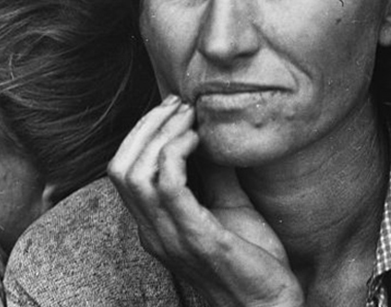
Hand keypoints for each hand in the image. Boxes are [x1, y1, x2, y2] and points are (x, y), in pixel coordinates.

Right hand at [108, 95, 302, 306]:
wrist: (269, 305)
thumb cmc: (252, 260)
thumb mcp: (229, 207)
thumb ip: (214, 174)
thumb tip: (212, 132)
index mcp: (155, 225)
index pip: (122, 171)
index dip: (141, 132)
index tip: (173, 108)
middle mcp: (153, 232)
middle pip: (121, 167)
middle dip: (146, 126)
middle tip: (179, 104)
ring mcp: (171, 237)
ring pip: (136, 173)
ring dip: (161, 133)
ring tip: (189, 115)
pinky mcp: (196, 238)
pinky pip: (168, 186)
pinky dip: (176, 153)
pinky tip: (198, 138)